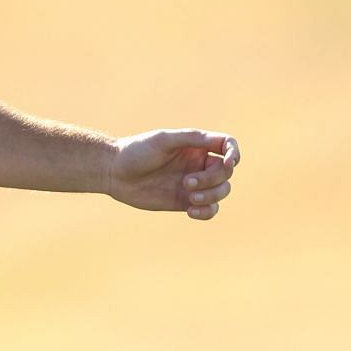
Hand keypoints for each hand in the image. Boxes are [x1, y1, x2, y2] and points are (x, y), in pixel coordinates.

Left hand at [108, 128, 240, 219]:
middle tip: (187, 182)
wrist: (115, 173)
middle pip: (226, 173)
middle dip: (212, 180)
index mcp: (196, 145)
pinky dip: (207, 212)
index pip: (228, 146)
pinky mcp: (185, 202)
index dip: (234, 154)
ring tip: (190, 197)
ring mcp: (194, 184)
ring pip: (221, 192)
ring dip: (211, 196)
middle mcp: (198, 164)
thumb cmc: (137, 151)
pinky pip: (209, 210)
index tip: (229, 163)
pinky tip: (191, 211)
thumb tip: (222, 144)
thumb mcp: (164, 140)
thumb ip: (192, 139)